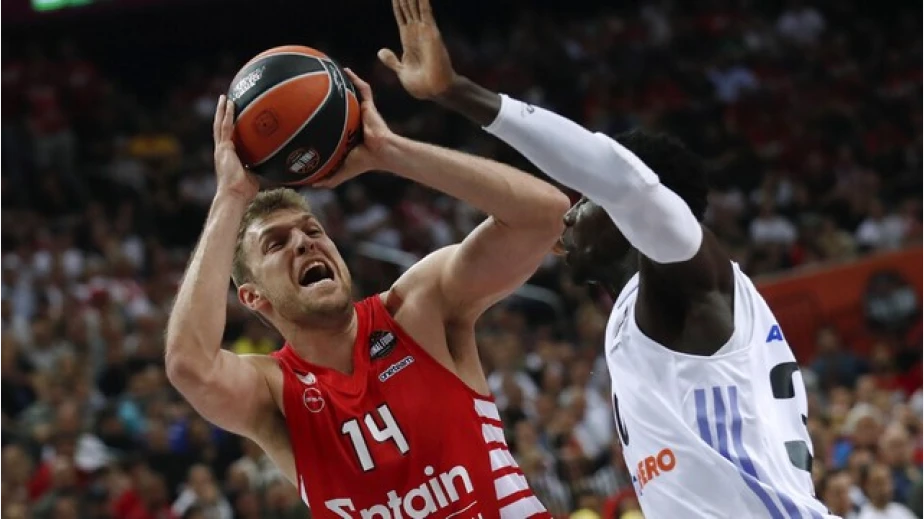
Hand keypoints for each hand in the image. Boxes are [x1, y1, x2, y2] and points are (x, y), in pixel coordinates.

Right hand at [213, 95, 258, 200]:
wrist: (235, 195)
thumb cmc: (245, 191)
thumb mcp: (255, 175)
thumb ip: (261, 167)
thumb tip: (276, 164)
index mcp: (229, 156)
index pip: (229, 138)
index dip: (230, 127)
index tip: (233, 117)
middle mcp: (223, 151)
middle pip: (221, 128)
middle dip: (223, 114)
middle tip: (226, 101)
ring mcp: (222, 149)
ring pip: (220, 125)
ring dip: (222, 110)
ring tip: (224, 97)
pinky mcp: (224, 148)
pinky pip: (225, 127)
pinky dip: (228, 114)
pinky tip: (231, 104)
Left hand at [315, 69, 398, 187]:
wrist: (381, 152)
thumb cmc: (365, 162)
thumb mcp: (343, 171)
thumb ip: (329, 179)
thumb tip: (311, 186)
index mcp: (348, 135)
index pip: (335, 124)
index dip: (325, 118)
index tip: (310, 113)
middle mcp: (354, 121)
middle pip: (341, 106)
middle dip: (331, 98)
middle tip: (313, 90)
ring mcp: (363, 112)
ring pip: (351, 95)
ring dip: (343, 84)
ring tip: (329, 73)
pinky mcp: (370, 106)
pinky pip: (363, 89)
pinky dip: (355, 79)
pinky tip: (345, 70)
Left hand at [378, 0, 455, 99]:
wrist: (433, 90)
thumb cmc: (421, 85)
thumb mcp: (401, 70)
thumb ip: (391, 60)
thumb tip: (381, 51)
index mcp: (408, 40)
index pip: (402, 16)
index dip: (397, 4)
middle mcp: (417, 32)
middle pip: (409, 7)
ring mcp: (424, 31)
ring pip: (416, 6)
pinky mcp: (430, 32)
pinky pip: (426, 12)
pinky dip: (423, 1)